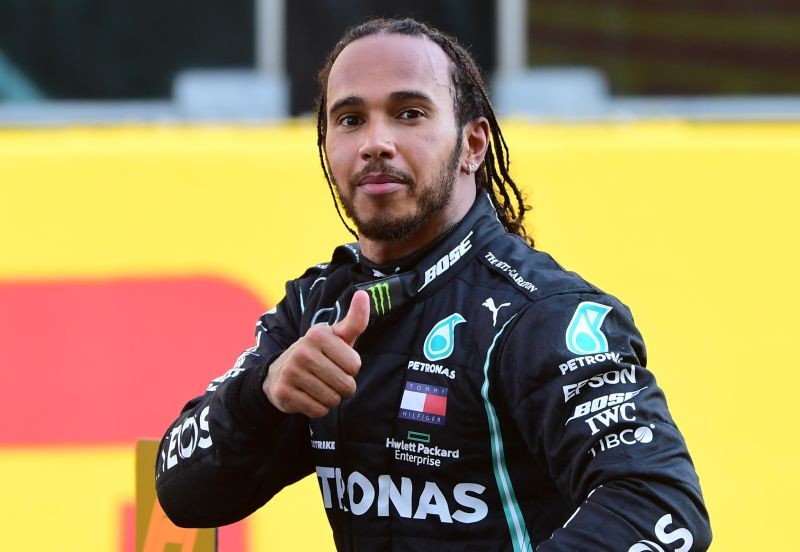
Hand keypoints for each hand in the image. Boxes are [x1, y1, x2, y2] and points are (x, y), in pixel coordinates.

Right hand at [264, 290, 369, 417]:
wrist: (279, 372)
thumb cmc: (319, 353)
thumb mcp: (337, 336)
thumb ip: (355, 320)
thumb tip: (363, 294)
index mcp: (318, 335)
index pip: (355, 366)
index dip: (350, 368)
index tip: (337, 361)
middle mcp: (302, 351)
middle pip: (345, 385)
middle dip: (343, 387)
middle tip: (329, 378)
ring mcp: (291, 372)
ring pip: (332, 400)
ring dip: (331, 398)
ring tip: (319, 386)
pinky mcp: (284, 393)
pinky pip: (318, 411)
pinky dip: (318, 408)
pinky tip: (308, 396)